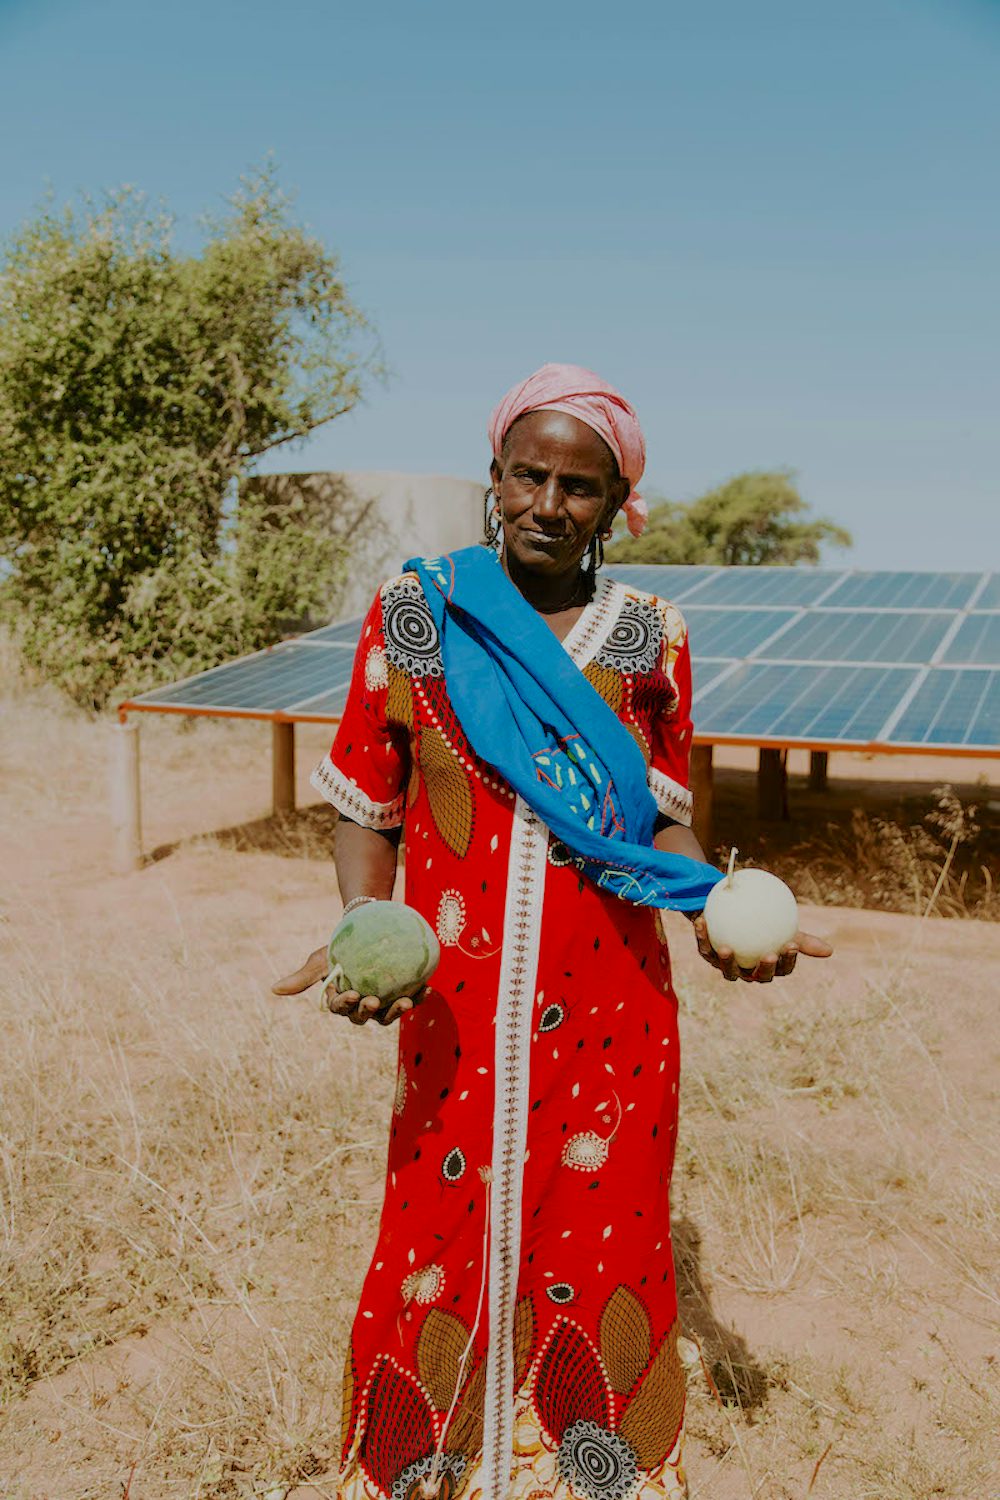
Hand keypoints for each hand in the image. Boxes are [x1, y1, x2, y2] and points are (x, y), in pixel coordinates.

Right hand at [271, 946, 421, 1024]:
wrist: (364, 929)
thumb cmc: (338, 947)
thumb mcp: (320, 960)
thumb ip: (302, 977)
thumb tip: (274, 990)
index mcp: (342, 1001)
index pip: (341, 1008)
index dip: (345, 1005)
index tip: (351, 994)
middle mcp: (362, 1006)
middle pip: (365, 1017)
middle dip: (369, 1012)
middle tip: (373, 1001)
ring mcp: (383, 1001)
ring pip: (389, 1014)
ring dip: (398, 1011)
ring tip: (406, 1001)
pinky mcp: (402, 993)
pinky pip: (412, 998)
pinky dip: (419, 996)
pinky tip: (427, 989)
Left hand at [691, 916, 832, 982]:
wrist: (732, 913)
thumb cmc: (761, 924)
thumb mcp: (782, 929)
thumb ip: (804, 941)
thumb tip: (831, 951)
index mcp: (767, 967)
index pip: (781, 969)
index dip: (787, 961)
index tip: (792, 944)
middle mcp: (747, 971)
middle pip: (756, 976)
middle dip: (763, 969)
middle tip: (769, 954)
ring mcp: (726, 965)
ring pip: (727, 971)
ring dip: (726, 961)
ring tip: (728, 948)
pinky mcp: (707, 955)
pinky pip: (705, 947)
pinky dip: (703, 936)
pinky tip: (702, 922)